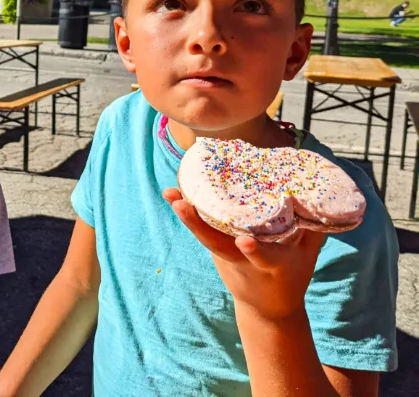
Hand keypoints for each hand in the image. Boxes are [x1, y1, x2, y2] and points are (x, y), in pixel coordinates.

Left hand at [163, 187, 325, 319]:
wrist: (267, 308)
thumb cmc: (292, 274)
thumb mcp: (307, 256)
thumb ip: (314, 228)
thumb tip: (330, 195)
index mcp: (274, 265)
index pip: (265, 259)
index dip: (256, 252)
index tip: (244, 242)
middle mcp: (245, 261)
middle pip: (219, 245)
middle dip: (200, 226)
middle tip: (182, 204)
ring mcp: (227, 256)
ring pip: (205, 237)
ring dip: (187, 217)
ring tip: (172, 195)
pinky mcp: (216, 250)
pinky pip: (202, 231)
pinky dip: (188, 215)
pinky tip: (172, 195)